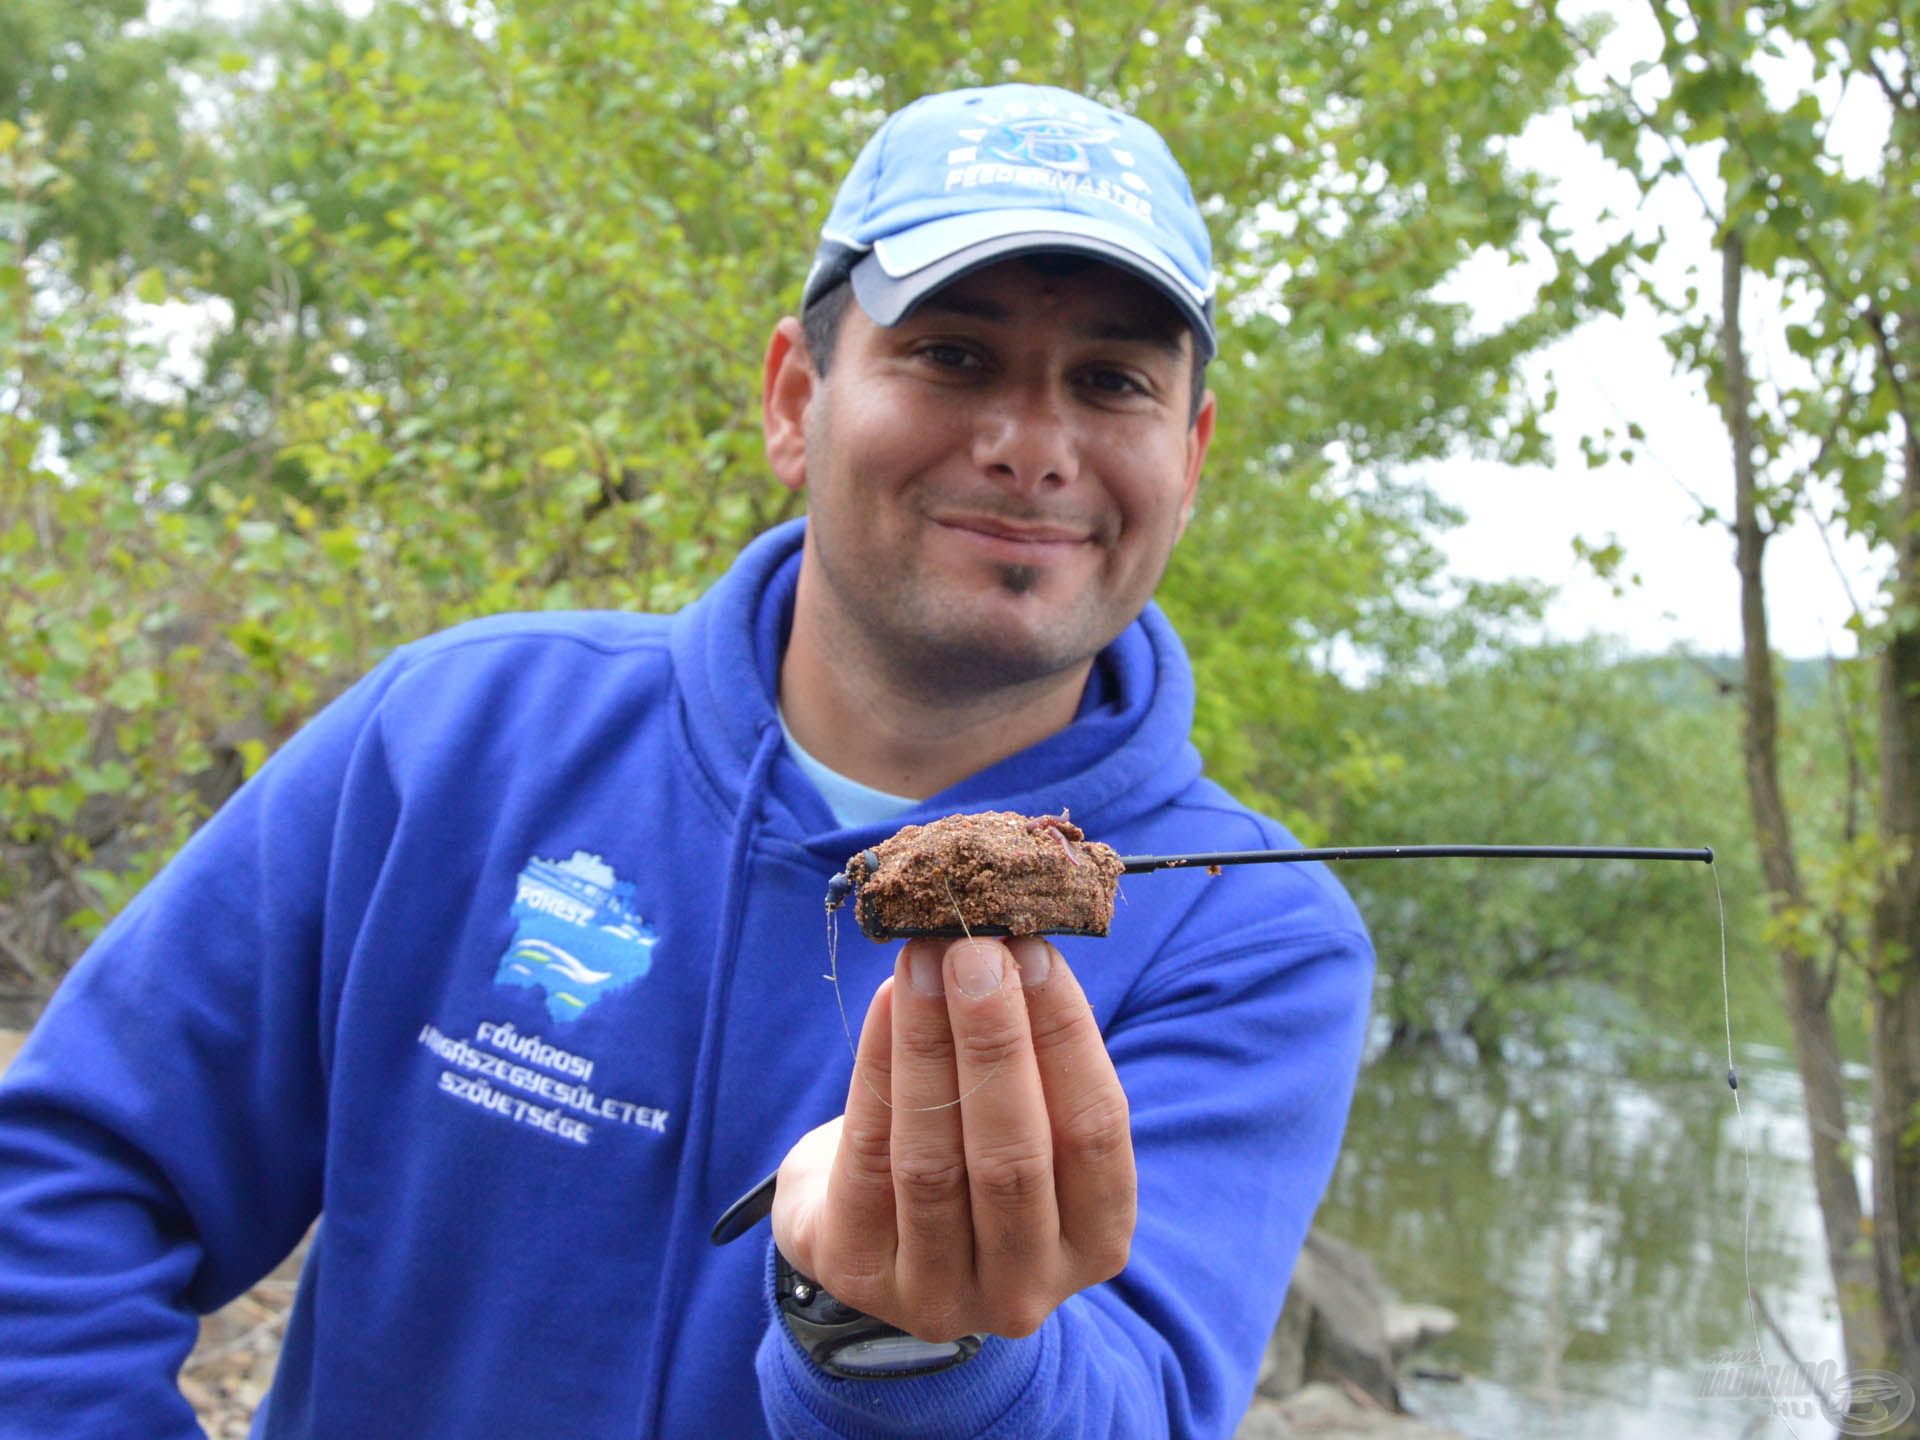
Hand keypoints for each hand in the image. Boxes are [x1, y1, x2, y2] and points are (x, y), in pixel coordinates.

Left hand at [771, 936, 1135, 1342]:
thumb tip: (1012, 943)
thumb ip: (1033, 1056)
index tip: (1035, 953)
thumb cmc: (971, 1152)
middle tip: (973, 951)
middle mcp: (1025, 1288)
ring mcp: (940, 1294)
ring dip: (928, 1048)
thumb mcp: (1026, 1118)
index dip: (1066, 1038)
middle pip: (1014, 1157)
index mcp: (1095, 1242)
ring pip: (935, 1162)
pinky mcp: (859, 1272)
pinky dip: (877, 1073)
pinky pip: (868, 1160)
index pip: (1094, 1133)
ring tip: (923, 962)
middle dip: (994, 1041)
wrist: (870, 1228)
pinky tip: (885, 1005)